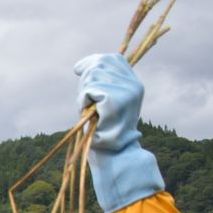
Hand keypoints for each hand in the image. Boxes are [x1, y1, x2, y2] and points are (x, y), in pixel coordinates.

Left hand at [73, 53, 163, 212]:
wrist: (111, 154)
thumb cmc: (102, 130)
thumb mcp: (103, 102)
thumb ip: (100, 83)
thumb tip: (81, 66)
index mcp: (134, 84)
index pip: (113, 59)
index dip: (93, 61)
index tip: (78, 70)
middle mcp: (134, 85)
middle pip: (100, 64)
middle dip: (86, 80)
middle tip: (86, 102)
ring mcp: (127, 92)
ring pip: (92, 77)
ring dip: (84, 94)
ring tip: (91, 111)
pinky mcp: (115, 100)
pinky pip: (89, 90)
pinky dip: (83, 102)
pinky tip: (90, 114)